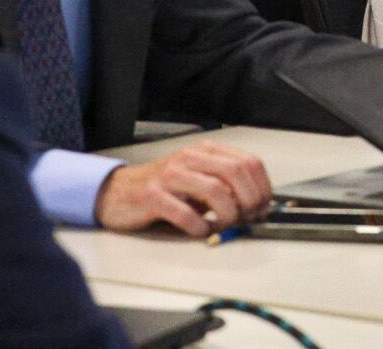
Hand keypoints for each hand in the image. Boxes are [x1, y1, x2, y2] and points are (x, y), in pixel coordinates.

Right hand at [94, 140, 272, 236]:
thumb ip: (225, 186)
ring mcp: (170, 175)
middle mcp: (190, 158)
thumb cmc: (164, 188)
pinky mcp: (152, 196)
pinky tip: (201, 231)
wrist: (118, 191)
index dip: (262, 187)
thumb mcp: (199, 180)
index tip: (264, 207)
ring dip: (228, 213)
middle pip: (235, 172)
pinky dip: (199, 226)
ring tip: (225, 226)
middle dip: (249, 199)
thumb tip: (257, 205)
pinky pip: (184, 213)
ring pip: (215, 190)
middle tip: (248, 218)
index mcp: (206, 151)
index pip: (248, 162)